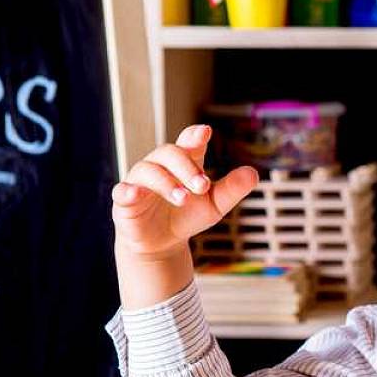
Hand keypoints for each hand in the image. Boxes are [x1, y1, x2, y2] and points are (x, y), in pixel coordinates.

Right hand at [111, 124, 257, 259]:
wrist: (163, 243)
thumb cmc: (187, 216)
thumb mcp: (214, 205)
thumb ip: (232, 189)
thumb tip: (253, 174)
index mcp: (184, 162)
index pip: (188, 142)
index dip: (194, 136)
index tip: (204, 132)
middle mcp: (160, 165)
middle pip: (170, 153)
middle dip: (187, 168)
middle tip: (203, 185)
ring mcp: (140, 181)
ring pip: (149, 170)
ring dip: (167, 183)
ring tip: (183, 199)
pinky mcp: (125, 200)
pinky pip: (122, 190)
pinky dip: (128, 190)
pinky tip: (135, 193)